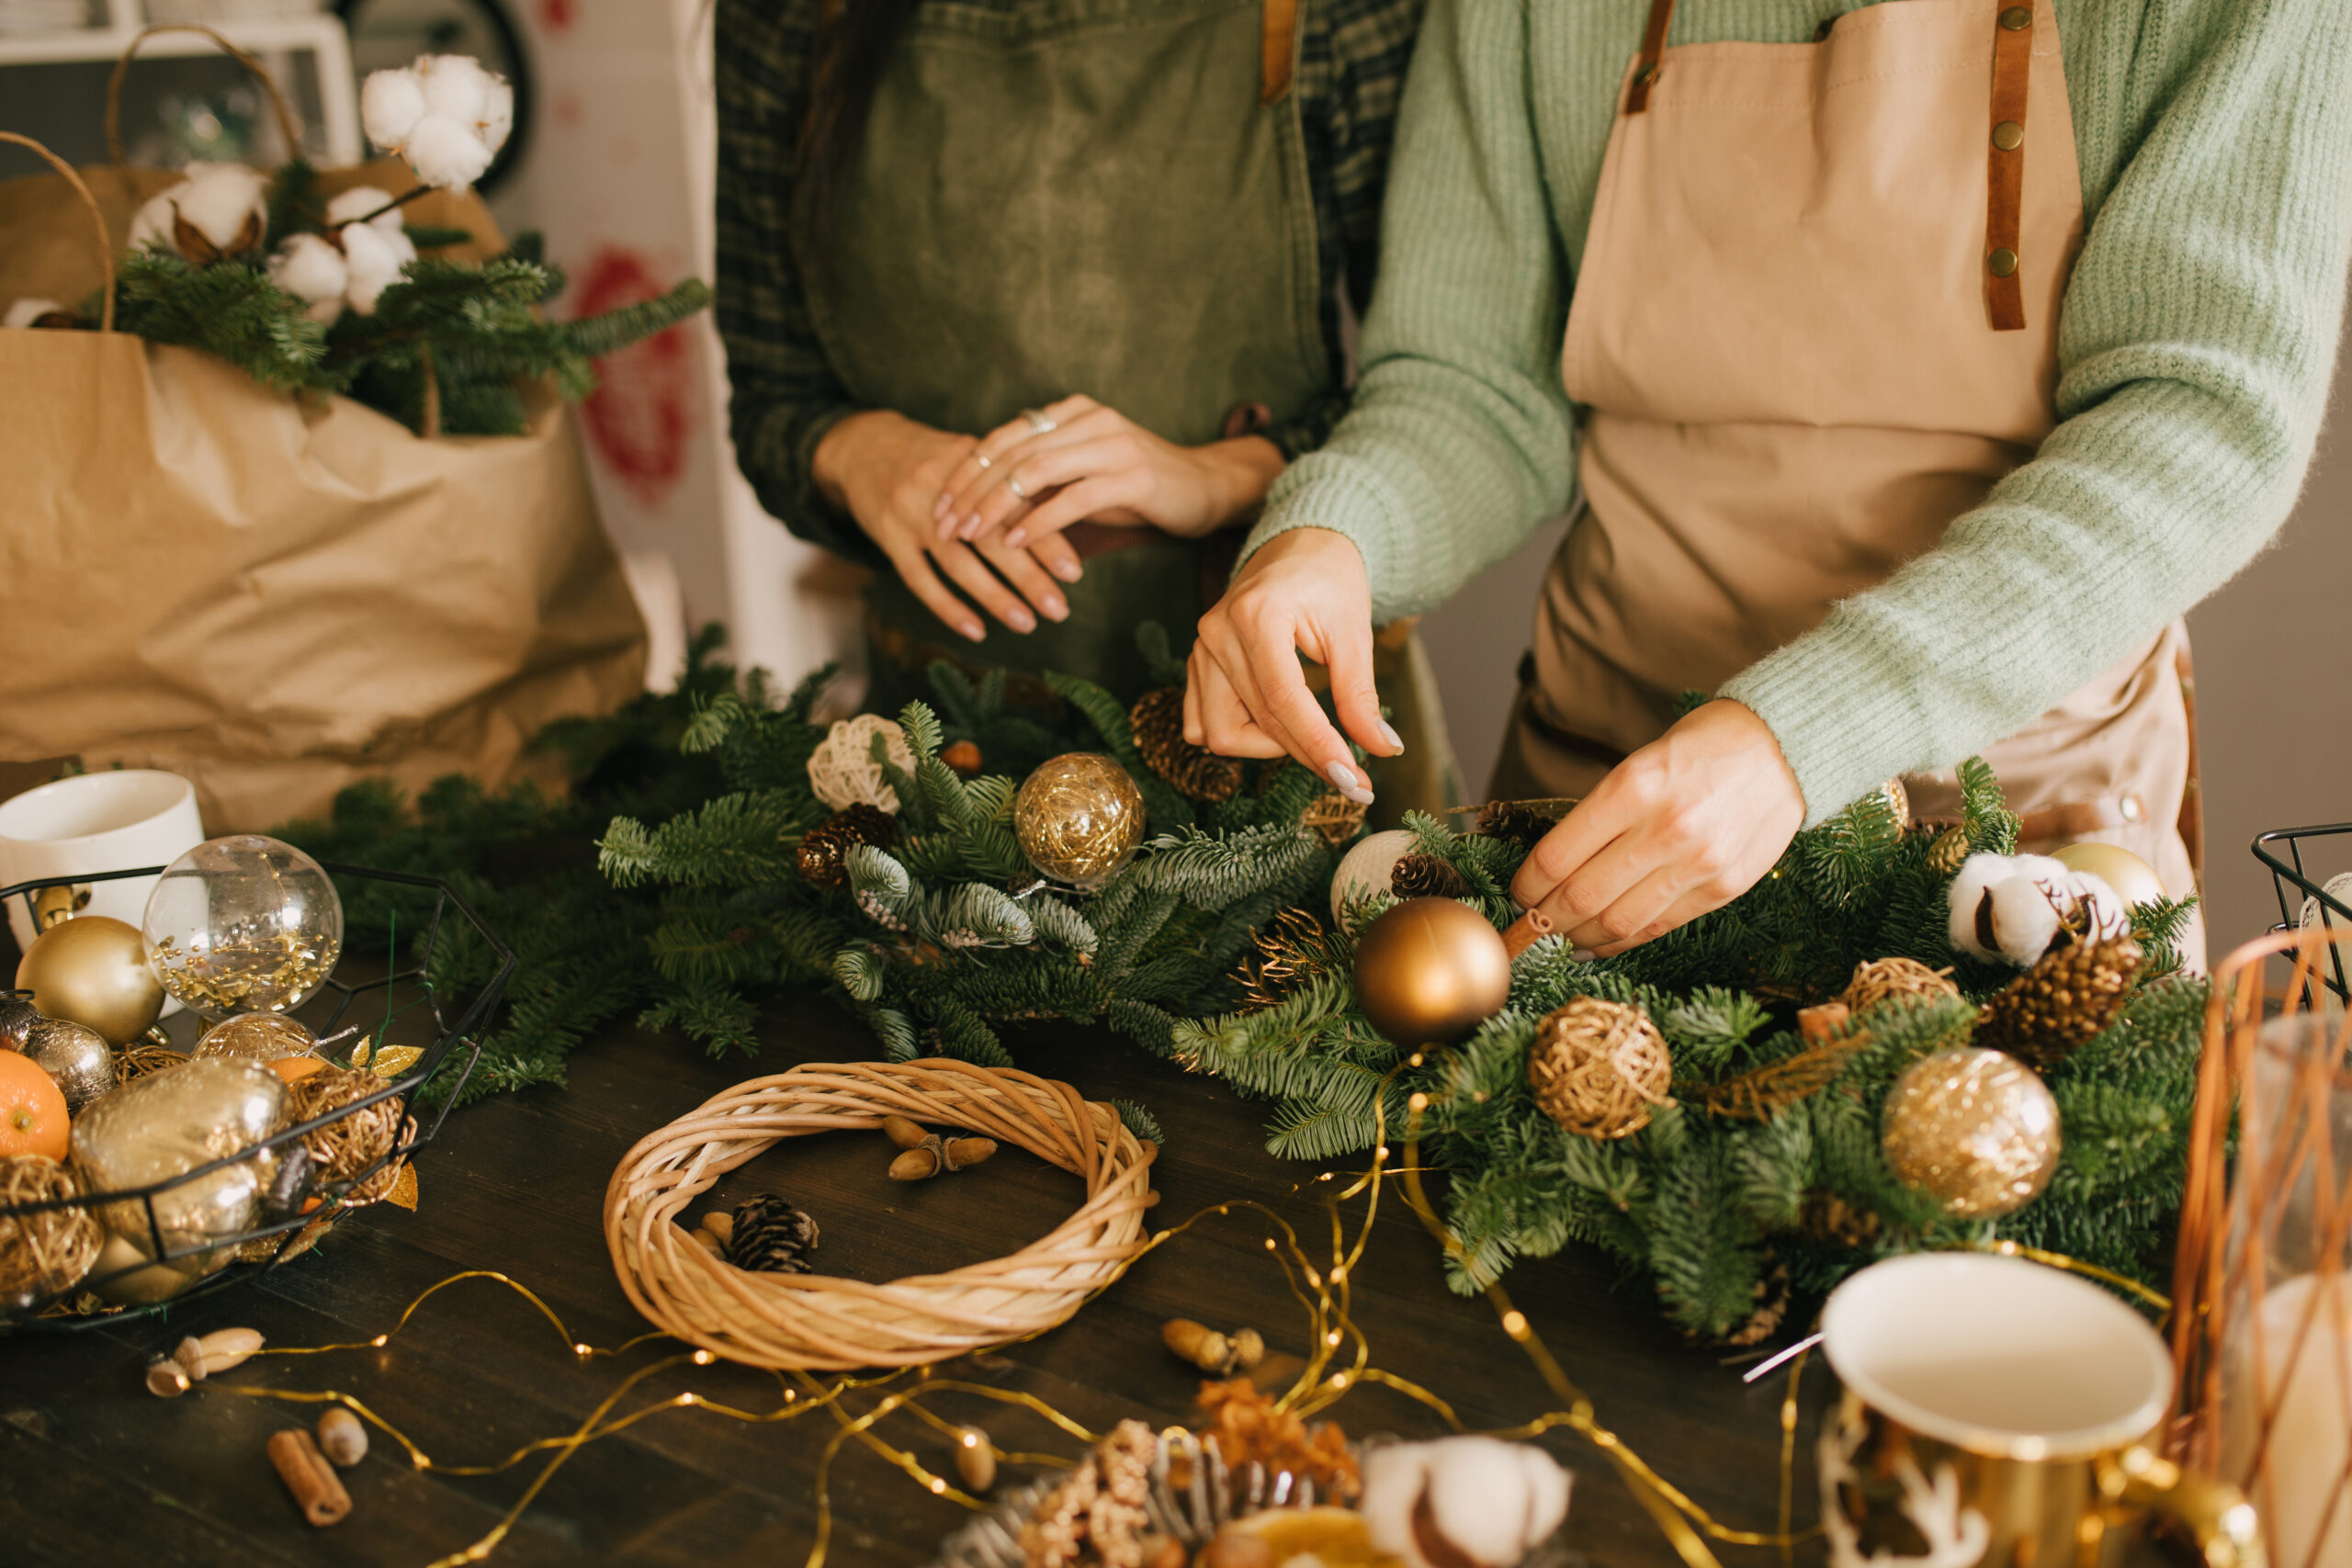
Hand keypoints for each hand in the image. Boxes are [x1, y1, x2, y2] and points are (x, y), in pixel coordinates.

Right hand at [814, 410, 1083, 641]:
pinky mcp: (887, 535)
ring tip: (1027, 623)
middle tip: (1060, 609)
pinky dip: (948, 606)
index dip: (1047, 538)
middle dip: (1029, 576)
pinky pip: (918, 578)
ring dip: (994, 596)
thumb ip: (1013, 482)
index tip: (1075, 572)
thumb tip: (1072, 512)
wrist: (865, 444)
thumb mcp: (973, 456)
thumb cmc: (935, 457)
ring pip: (958, 563)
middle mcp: (944, 488)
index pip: (1017, 505)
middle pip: (992, 537)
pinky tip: (976, 629)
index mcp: (974, 465)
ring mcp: (912, 514)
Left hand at [932, 394, 1284, 547]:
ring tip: (971, 536)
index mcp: (1072, 411)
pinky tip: (1015, 544)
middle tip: (945, 525)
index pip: (1005, 435)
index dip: (967, 469)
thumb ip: (1042, 476)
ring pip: (1036, 472)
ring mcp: (1111, 443)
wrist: (1207, 489)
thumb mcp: (1082, 475)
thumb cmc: (1139, 489)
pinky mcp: (1132, 475)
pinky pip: (1072, 498)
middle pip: (1012, 452)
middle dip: (972, 491)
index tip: (939, 503)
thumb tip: (984, 498)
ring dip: (997, 507)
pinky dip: (1038, 522)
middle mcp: (1089, 418)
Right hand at [1183, 527, 1399, 804]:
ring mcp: (1200, 649)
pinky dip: (1237, 735)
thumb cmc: (1331, 580)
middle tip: (1354, 778)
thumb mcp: (1354, 633)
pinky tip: (1276, 728)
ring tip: (1312, 738)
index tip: (1354, 781)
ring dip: (1267, 749)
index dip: (1319, 747)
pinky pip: (1201, 722)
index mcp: (1257, 615)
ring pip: (1220, 732)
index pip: (1284, 701)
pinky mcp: (1196, 662)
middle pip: (1258, 722)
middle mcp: (1217, 633)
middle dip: (1307, 755)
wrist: (1298, 546)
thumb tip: (1382, 750)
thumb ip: (1360, 695)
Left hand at [1503, 700, 1804, 956]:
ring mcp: (1698, 864)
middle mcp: (1664, 829)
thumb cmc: (1701, 748)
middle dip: (1543, 919)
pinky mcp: (1724, 889)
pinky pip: (1657, 928)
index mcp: (1633, 788)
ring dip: (1577, 937)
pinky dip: (1619, 942)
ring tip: (1559, 937)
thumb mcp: (1640, 763)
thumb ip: (1602, 814)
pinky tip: (1597, 941)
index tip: (1517, 891)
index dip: (1527, 884)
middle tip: (1528, 924)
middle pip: (1581, 897)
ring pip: (1617, 922)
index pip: (1557, 856)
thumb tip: (1553, 867)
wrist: (1783, 749)